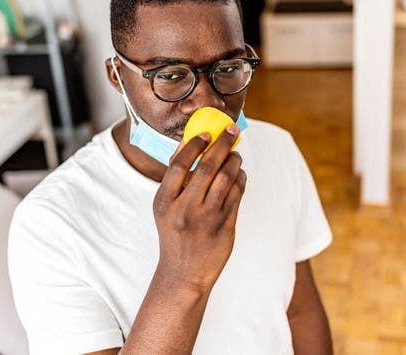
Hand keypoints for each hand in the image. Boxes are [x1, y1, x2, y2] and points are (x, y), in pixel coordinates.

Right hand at [152, 124, 246, 292]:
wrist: (184, 273)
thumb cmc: (174, 233)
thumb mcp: (164, 207)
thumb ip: (174, 178)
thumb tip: (188, 142)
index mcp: (165, 202)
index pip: (180, 165)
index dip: (194, 145)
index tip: (206, 133)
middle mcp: (185, 209)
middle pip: (208, 167)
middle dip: (222, 144)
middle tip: (231, 130)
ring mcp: (206, 219)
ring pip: (227, 179)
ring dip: (235, 160)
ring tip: (236, 154)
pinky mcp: (225, 227)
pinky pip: (237, 195)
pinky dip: (241, 179)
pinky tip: (240, 174)